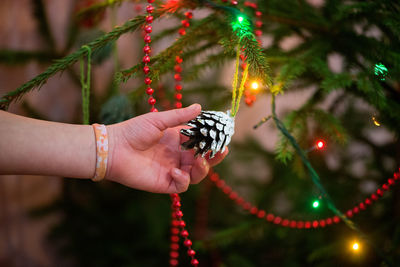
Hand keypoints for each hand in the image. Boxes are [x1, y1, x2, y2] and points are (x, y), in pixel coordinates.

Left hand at [105, 104, 227, 192]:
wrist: (113, 148)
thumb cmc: (134, 131)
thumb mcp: (159, 120)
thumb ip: (180, 116)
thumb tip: (200, 107)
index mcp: (178, 141)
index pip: (201, 143)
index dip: (212, 142)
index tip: (222, 137)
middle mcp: (177, 156)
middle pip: (203, 161)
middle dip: (214, 157)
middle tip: (221, 151)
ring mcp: (172, 170)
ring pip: (196, 175)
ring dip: (202, 169)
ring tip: (199, 161)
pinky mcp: (164, 183)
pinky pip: (181, 185)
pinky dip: (182, 179)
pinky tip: (174, 170)